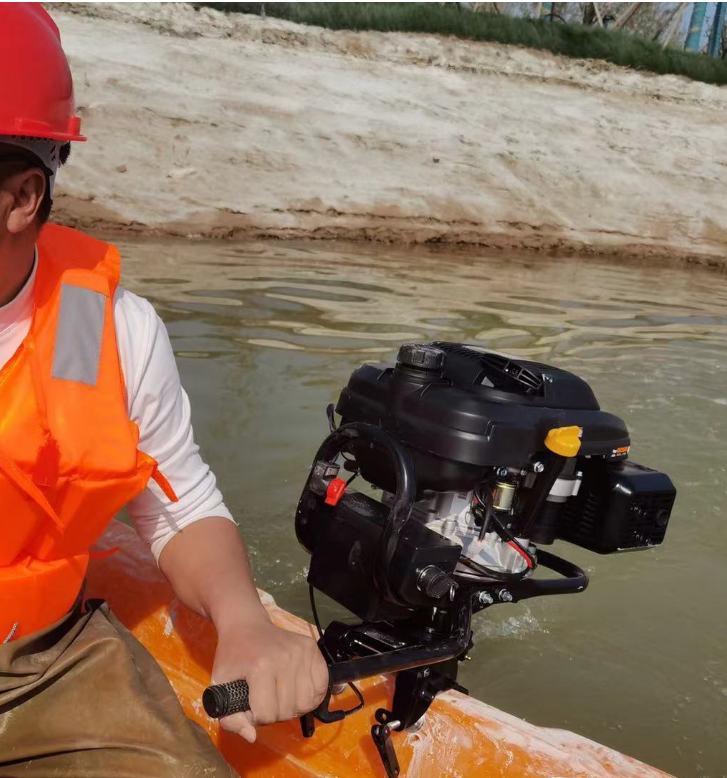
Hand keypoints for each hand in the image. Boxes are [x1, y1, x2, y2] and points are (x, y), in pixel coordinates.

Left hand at [211, 615, 328, 742]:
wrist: (246, 625)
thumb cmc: (232, 656)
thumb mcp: (220, 685)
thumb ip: (230, 718)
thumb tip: (252, 736)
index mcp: (260, 667)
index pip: (266, 714)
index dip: (255, 717)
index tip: (249, 705)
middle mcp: (285, 658)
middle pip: (288, 710)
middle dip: (274, 713)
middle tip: (265, 700)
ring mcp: (301, 652)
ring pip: (307, 702)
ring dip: (294, 706)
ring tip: (281, 696)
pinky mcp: (312, 648)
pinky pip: (322, 685)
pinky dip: (312, 694)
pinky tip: (298, 690)